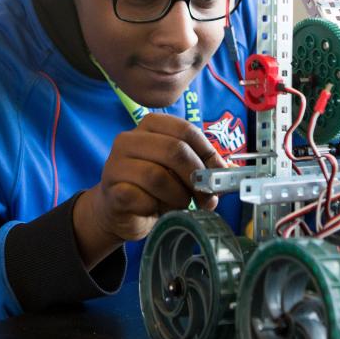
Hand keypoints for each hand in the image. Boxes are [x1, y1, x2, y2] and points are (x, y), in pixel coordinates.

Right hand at [73, 112, 228, 267]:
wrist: (117, 211)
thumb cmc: (152, 188)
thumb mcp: (178, 172)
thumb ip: (200, 168)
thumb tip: (227, 173)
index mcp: (150, 126)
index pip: (186, 130)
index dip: (207, 153)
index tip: (218, 174)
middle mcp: (129, 139)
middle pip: (174, 150)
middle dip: (196, 177)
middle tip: (205, 198)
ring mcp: (117, 164)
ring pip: (158, 176)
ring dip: (178, 196)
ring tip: (179, 204)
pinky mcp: (112, 190)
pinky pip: (143, 198)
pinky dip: (157, 207)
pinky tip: (155, 209)